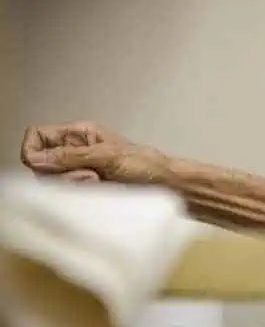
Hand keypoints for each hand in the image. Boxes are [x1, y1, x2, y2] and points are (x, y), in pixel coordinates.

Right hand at [20, 122, 168, 184]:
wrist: (168, 186)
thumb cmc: (145, 166)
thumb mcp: (108, 156)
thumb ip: (71, 156)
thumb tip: (35, 159)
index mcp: (79, 133)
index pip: (36, 135)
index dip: (34, 150)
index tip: (45, 166)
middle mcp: (75, 150)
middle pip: (40, 162)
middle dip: (60, 172)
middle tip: (89, 175)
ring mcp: (79, 170)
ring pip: (52, 181)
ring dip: (73, 184)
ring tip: (98, 182)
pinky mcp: (86, 188)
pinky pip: (67, 193)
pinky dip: (79, 194)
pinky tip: (99, 191)